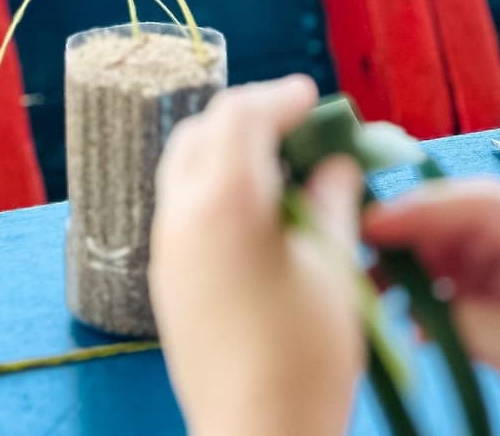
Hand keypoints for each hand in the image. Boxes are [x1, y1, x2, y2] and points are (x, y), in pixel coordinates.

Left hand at [149, 75, 366, 435]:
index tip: (311, 96)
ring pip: (183, 167)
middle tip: (294, 122)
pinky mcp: (163, 277)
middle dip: (247, 117)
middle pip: (201, 132)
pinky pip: (180, 206)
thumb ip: (333, 200)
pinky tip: (254, 208)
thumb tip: (335, 162)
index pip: (240, 116)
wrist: (256, 434)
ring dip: (225, 149)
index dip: (279, 98)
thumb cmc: (307, 357)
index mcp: (226, 201)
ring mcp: (165, 246)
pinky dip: (212, 186)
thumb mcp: (336, 267)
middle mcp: (182, 214)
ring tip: (278, 163)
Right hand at [362, 178, 499, 430]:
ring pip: (458, 245)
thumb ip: (472, 319)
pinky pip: (463, 276)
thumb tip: (415, 302)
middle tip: (359, 250)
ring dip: (415, 263)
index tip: (375, 223)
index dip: (425, 208)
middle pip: (468, 218)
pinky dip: (430, 290)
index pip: (489, 204)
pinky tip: (407, 314)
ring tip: (375, 286)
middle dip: (413, 233)